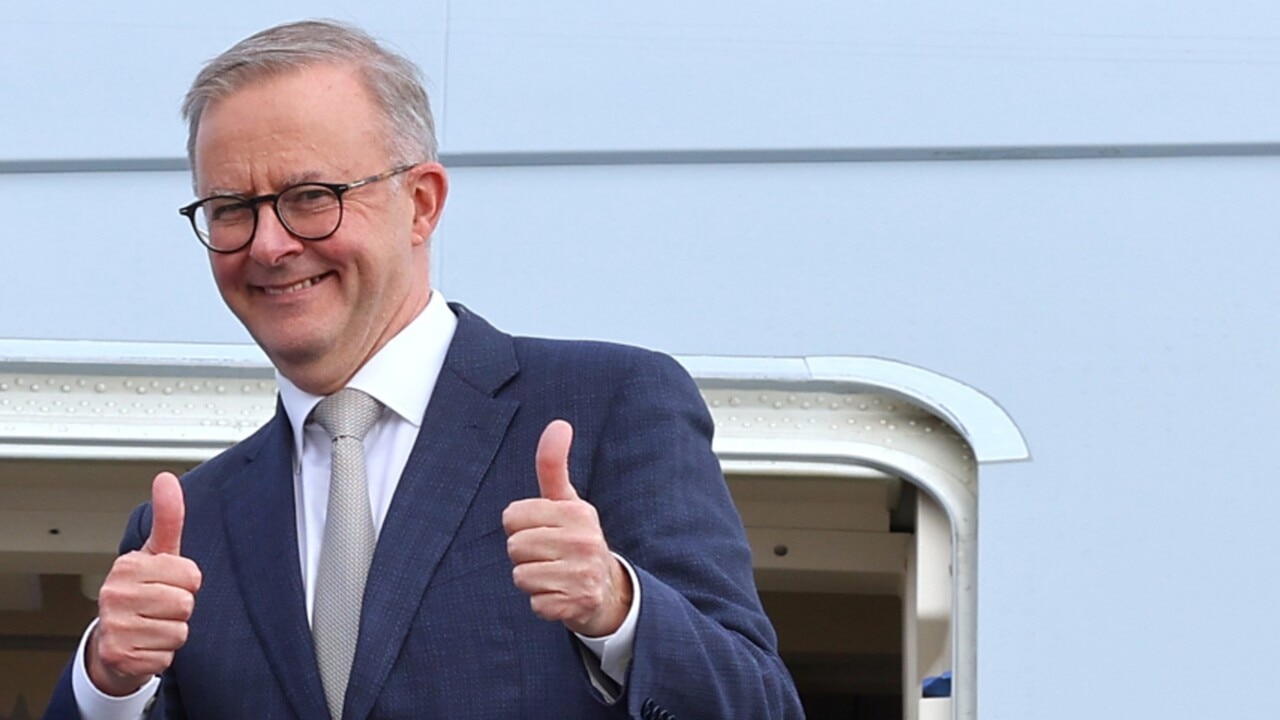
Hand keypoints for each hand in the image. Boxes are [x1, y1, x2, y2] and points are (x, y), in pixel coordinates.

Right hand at [88, 472, 202, 695]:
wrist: (114, 642)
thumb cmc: (142, 592)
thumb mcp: (158, 554)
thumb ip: (168, 518)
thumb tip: (166, 478)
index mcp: (128, 565)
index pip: (191, 575)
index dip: (187, 583)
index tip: (169, 584)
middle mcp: (114, 594)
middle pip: (185, 604)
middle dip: (180, 608)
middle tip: (160, 608)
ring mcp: (114, 626)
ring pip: (178, 631)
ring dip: (172, 632)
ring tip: (153, 626)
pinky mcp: (119, 656)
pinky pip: (167, 655)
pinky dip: (162, 654)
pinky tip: (146, 645)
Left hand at [503, 420, 631, 636]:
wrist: (607, 590)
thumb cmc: (576, 539)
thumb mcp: (566, 502)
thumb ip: (553, 465)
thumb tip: (559, 423)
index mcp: (577, 512)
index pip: (512, 516)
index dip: (520, 525)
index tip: (542, 530)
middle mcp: (584, 541)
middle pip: (514, 547)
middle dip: (524, 554)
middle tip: (549, 556)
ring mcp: (582, 574)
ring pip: (521, 576)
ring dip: (532, 580)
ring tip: (554, 575)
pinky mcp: (577, 605)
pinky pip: (535, 604)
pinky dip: (543, 603)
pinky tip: (560, 595)